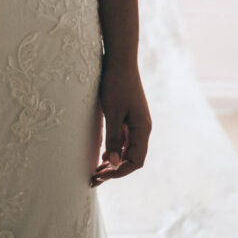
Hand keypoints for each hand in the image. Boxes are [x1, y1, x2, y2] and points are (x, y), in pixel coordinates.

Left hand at [89, 59, 150, 186]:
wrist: (120, 59)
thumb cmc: (116, 84)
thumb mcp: (112, 113)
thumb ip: (114, 139)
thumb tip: (114, 164)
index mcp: (142, 129)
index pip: (135, 161)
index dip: (119, 172)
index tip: (102, 176)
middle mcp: (142, 128)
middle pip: (132, 158)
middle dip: (115, 170)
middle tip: (94, 178)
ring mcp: (137, 122)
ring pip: (128, 149)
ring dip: (114, 161)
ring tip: (96, 170)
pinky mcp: (130, 116)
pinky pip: (125, 139)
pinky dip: (115, 149)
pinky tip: (103, 155)